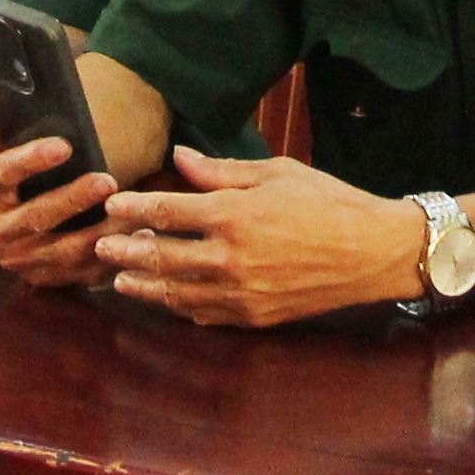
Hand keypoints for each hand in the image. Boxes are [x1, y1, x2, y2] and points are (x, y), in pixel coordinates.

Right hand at [0, 83, 116, 288]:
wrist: (19, 210)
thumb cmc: (13, 170)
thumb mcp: (0, 144)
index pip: (0, 176)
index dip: (31, 161)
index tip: (65, 145)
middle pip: (34, 217)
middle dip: (72, 199)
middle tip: (107, 179)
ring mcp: (16, 261)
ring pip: (61, 249)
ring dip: (98, 230)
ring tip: (128, 209)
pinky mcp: (42, 278)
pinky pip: (79, 271)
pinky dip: (109, 256)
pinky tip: (135, 237)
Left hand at [94, 149, 423, 328]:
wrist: (375, 251)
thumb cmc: (329, 202)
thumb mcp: (277, 172)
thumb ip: (223, 171)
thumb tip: (179, 158)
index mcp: (234, 214)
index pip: (167, 211)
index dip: (134, 208)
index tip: (112, 205)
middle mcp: (230, 257)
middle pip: (161, 256)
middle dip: (125, 250)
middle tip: (100, 245)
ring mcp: (241, 292)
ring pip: (177, 292)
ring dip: (144, 285)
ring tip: (120, 279)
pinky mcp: (255, 316)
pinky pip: (206, 314)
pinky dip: (181, 306)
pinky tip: (168, 300)